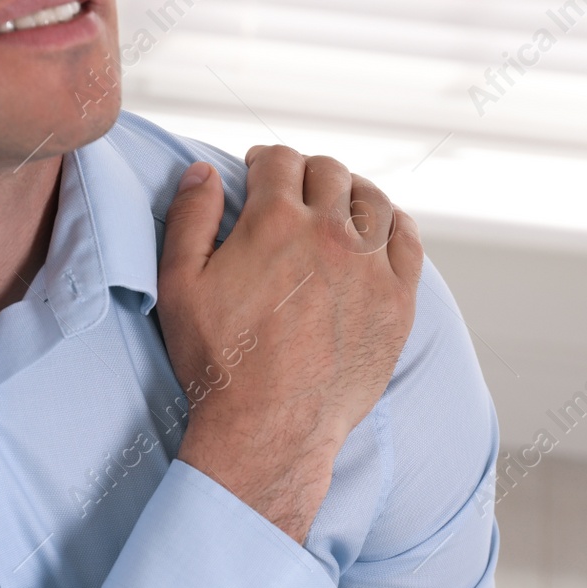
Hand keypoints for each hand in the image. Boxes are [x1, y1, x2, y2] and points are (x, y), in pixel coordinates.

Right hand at [157, 146, 422, 543]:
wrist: (270, 428)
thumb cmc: (219, 363)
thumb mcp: (179, 286)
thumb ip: (190, 219)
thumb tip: (203, 172)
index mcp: (275, 222)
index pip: (280, 159)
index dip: (265, 159)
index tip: (259, 172)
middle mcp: (330, 234)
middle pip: (328, 172)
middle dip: (306, 173)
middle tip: (293, 191)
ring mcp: (371, 267)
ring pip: (372, 199)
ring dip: (350, 193)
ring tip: (335, 206)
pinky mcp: (398, 301)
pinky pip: (407, 241)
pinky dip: (392, 225)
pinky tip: (376, 232)